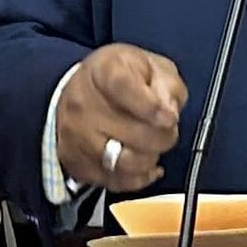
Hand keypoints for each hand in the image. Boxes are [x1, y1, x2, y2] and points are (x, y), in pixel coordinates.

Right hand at [53, 46, 187, 193]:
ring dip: (150, 158)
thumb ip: (167, 85)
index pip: (124, 88)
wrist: (81, 91)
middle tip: (168, 129)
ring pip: (126, 163)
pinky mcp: (77, 163)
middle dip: (164, 135)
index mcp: (104, 72)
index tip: (169, 117)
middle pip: (134, 133)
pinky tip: (145, 164)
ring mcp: (77, 137)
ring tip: (153, 145)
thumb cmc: (120, 77)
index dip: (152, 107)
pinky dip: (138, 178)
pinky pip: (116, 182)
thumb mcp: (151, 65)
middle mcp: (83, 104)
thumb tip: (170, 112)